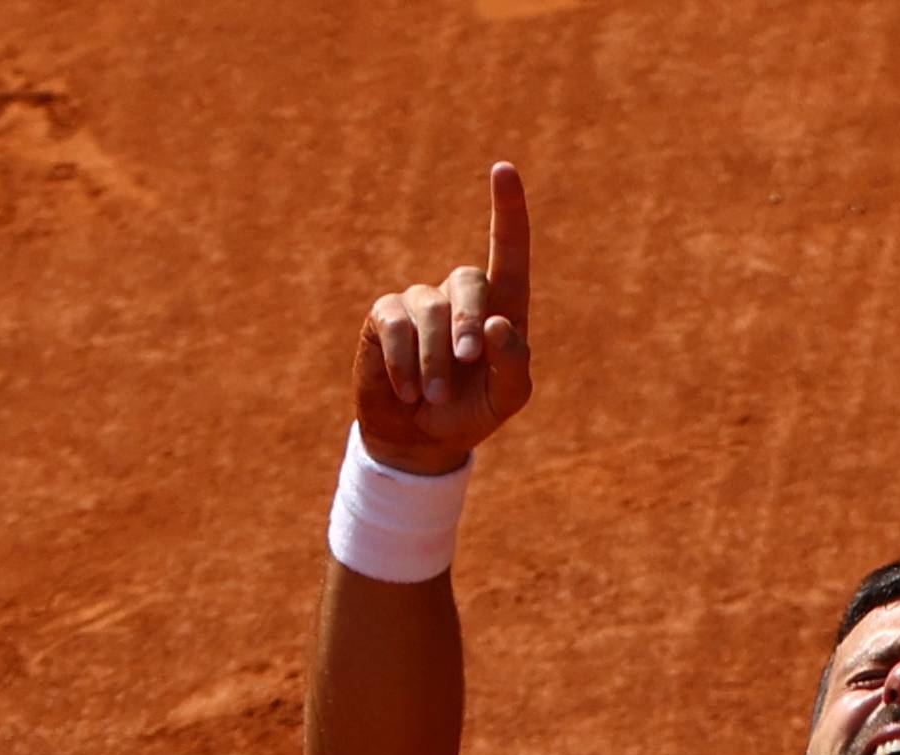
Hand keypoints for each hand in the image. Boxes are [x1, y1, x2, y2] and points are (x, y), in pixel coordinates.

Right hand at [352, 162, 532, 473]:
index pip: (508, 252)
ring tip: (433, 396)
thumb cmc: (471, 412)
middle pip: (469, 281)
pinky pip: (396, 325)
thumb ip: (514, 364)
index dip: (508, 212)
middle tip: (467, 361)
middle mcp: (460, 296)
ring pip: (430, 310)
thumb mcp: (505, 398)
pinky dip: (404, 361)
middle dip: (469, 321)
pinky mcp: (385, 315)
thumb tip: (497, 323)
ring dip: (435, 358)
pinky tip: (408, 390)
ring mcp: (420, 302)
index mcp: (500, 308)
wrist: (421, 439)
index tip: (504, 169)